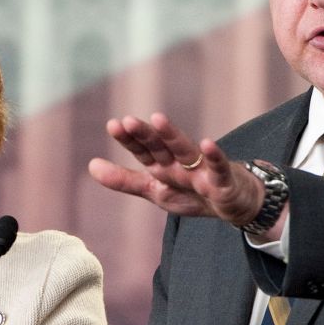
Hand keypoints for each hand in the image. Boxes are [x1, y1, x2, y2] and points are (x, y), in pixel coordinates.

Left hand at [88, 113, 274, 231]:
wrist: (232, 204)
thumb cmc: (192, 193)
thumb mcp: (155, 190)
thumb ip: (124, 180)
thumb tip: (91, 165)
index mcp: (162, 166)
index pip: (143, 150)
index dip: (129, 139)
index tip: (113, 125)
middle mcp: (180, 164)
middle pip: (161, 146)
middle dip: (146, 134)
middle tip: (128, 120)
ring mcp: (202, 170)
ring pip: (185, 150)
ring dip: (172, 136)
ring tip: (158, 120)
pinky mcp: (223, 180)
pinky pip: (218, 167)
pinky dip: (214, 156)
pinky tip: (207, 143)